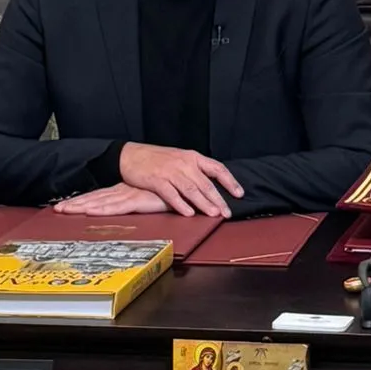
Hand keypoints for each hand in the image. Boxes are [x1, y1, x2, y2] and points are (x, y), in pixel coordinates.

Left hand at [53, 185, 168, 215]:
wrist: (185, 184)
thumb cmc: (171, 191)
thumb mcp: (153, 197)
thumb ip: (144, 201)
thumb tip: (136, 206)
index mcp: (126, 190)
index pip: (100, 196)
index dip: (83, 201)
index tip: (67, 206)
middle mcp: (124, 192)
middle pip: (96, 199)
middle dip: (76, 204)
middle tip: (58, 209)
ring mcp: (129, 195)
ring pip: (101, 203)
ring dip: (82, 207)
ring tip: (65, 211)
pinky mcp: (138, 201)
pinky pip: (116, 207)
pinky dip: (102, 209)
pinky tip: (90, 212)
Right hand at [118, 142, 243, 217]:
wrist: (131, 155)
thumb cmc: (157, 159)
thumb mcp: (179, 159)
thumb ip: (194, 170)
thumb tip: (210, 186)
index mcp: (192, 157)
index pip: (217, 168)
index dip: (229, 181)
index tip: (239, 194)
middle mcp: (184, 163)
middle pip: (206, 183)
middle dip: (218, 199)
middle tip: (227, 213)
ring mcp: (170, 171)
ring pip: (191, 189)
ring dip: (204, 203)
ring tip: (214, 215)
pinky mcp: (157, 180)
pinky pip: (171, 194)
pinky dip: (181, 204)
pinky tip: (189, 213)